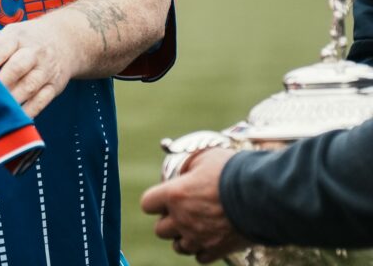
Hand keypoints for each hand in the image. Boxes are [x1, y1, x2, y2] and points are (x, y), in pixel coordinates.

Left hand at [0, 17, 83, 117]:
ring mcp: (46, 70)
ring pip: (28, 87)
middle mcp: (34, 52)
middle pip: (16, 68)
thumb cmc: (26, 39)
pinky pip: (42, 101)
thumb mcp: (9, 34)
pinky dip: (28, 111)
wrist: (66, 39)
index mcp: (17, 37)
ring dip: (11, 100)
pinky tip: (13, 119)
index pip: (0, 49)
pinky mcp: (55, 86)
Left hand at [141, 148, 251, 262]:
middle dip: (169, 221)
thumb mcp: (206, 157)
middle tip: (183, 212)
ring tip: (197, 226)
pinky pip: (200, 257)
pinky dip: (203, 249)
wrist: (265, 195)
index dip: (156, 201)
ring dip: (184, 237)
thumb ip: (189, 165)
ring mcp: (199, 237)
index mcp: (174, 195)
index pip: (147, 204)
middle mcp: (182, 220)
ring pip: (179, 247)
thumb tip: (184, 168)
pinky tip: (211, 237)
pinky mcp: (217, 249)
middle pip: (160, 230)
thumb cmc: (235, 172)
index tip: (166, 198)